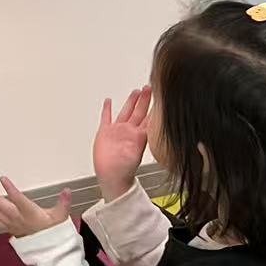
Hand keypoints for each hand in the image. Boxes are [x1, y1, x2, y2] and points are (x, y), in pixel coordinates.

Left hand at [0, 173, 71, 238]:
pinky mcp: (5, 226)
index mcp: (30, 214)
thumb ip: (63, 202)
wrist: (47, 249)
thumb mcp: (61, 216)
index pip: (19, 201)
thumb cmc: (52, 231)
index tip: (3, 179)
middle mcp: (16, 218)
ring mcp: (9, 223)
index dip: (11, 190)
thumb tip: (67, 191)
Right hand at [93, 87, 151, 202]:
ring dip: (131, 101)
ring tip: (135, 91)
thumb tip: (152, 132)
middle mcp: (129, 131)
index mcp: (139, 136)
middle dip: (145, 99)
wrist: (112, 177)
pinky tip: (108, 102)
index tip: (160, 95)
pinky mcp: (105, 133)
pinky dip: (107, 109)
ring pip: (126, 111)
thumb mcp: (136, 155)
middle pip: (139, 111)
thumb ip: (142, 142)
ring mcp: (118, 131)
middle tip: (150, 87)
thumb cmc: (125, 171)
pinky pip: (107, 118)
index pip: (150, 118)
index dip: (155, 107)